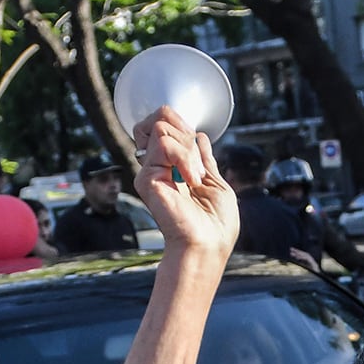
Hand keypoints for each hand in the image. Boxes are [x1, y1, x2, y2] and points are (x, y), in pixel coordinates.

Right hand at [133, 108, 237, 260]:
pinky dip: (185, 159)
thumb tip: (200, 136)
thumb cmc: (216, 224)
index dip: (183, 126)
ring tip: (196, 178)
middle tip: (197, 162)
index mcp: (173, 166)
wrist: (208, 245)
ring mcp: (150, 171)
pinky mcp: (146, 178)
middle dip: (184, 130)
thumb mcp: (216, 182)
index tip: (199, 148)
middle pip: (159, 118)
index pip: (166, 124)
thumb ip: (204, 159)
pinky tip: (192, 182)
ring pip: (161, 128)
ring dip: (188, 150)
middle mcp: (158, 166)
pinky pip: (164, 144)